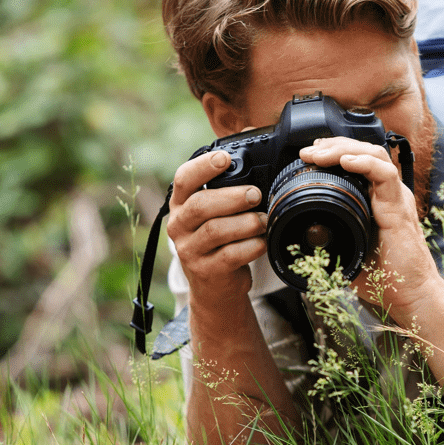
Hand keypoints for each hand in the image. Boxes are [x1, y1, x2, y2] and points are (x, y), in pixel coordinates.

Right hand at [165, 149, 267, 307]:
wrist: (215, 287)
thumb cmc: (220, 241)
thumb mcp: (216, 214)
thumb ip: (228, 190)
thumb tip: (257, 157)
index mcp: (181, 205)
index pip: (184, 179)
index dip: (203, 166)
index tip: (225, 159)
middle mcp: (179, 226)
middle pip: (200, 205)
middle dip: (232, 197)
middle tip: (256, 195)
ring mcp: (189, 250)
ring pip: (215, 230)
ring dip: (246, 222)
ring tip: (264, 220)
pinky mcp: (206, 271)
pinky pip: (231, 255)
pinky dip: (252, 246)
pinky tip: (263, 241)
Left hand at [300, 137, 442, 314]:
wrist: (411, 294)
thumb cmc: (385, 277)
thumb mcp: (347, 253)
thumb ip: (329, 242)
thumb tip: (300, 244)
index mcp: (378, 200)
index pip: (359, 161)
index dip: (335, 153)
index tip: (310, 155)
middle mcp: (389, 194)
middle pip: (365, 151)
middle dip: (334, 146)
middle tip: (309, 151)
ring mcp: (397, 198)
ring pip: (375, 155)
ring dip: (345, 150)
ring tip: (320, 154)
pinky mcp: (400, 209)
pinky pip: (385, 175)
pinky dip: (365, 164)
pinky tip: (347, 161)